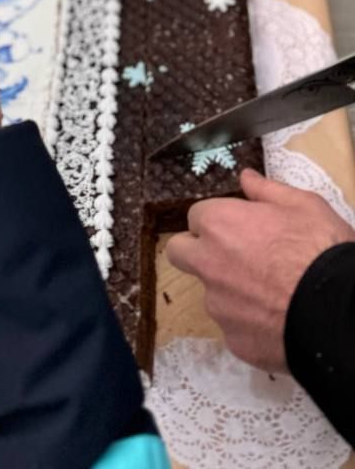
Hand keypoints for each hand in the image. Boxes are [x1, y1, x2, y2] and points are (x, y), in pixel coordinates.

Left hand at [166, 169, 354, 371]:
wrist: (341, 313)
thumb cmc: (321, 250)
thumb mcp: (304, 205)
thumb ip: (267, 190)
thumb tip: (245, 177)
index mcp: (219, 224)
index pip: (196, 217)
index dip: (218, 221)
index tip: (239, 228)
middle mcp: (208, 263)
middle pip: (180, 252)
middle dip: (196, 251)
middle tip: (232, 257)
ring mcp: (218, 306)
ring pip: (210, 293)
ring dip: (229, 291)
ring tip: (269, 294)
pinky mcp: (233, 341)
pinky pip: (233, 327)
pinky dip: (249, 324)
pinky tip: (277, 320)